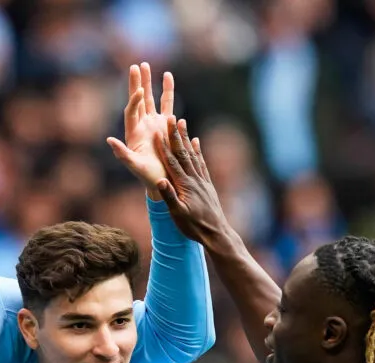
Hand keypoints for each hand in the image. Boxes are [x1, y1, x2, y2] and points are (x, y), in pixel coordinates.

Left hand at [106, 62, 174, 197]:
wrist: (163, 180)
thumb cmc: (147, 176)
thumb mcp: (134, 166)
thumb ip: (122, 154)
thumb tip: (109, 140)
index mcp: (133, 133)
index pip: (131, 111)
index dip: (134, 101)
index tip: (139, 92)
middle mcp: (142, 125)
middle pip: (138, 100)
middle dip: (137, 83)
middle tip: (135, 66)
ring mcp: (154, 123)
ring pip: (151, 98)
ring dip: (148, 82)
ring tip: (146, 65)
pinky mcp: (166, 124)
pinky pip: (167, 103)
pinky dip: (167, 90)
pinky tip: (167, 75)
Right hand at [152, 116, 228, 245]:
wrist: (216, 233)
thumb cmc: (194, 226)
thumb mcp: (178, 214)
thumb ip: (169, 197)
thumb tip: (159, 181)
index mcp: (185, 185)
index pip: (172, 163)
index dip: (164, 147)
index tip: (158, 132)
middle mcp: (194, 179)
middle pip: (183, 153)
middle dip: (176, 135)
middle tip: (172, 118)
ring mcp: (202, 180)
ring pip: (192, 155)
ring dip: (186, 138)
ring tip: (182, 123)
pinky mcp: (207, 183)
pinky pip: (200, 163)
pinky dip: (197, 150)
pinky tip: (195, 142)